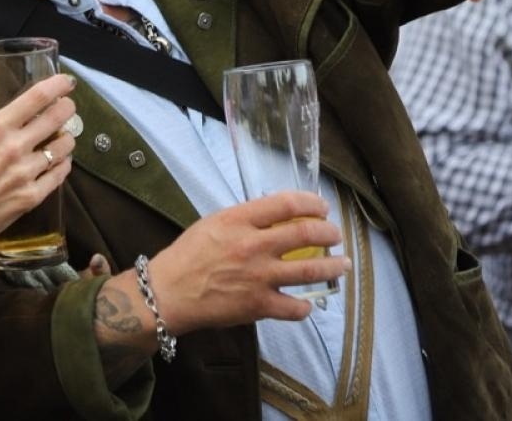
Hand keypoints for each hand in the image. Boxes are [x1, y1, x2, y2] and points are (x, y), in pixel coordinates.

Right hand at [0, 74, 76, 255]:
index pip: (36, 97)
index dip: (57, 85)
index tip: (66, 81)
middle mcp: (16, 147)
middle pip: (57, 117)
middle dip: (67, 108)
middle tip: (68, 106)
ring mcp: (27, 172)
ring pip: (63, 147)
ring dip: (67, 138)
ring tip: (63, 137)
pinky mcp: (33, 195)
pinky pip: (60, 174)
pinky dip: (63, 164)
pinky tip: (60, 162)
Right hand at [149, 192, 348, 333]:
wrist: (169, 292)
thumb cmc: (187, 255)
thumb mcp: (214, 223)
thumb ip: (245, 219)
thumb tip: (275, 218)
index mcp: (239, 220)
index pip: (287, 203)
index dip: (311, 203)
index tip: (322, 208)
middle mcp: (253, 245)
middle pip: (306, 233)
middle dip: (329, 233)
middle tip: (335, 235)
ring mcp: (259, 277)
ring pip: (310, 270)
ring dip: (333, 267)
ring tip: (342, 265)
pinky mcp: (258, 305)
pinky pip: (294, 307)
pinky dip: (305, 306)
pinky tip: (307, 304)